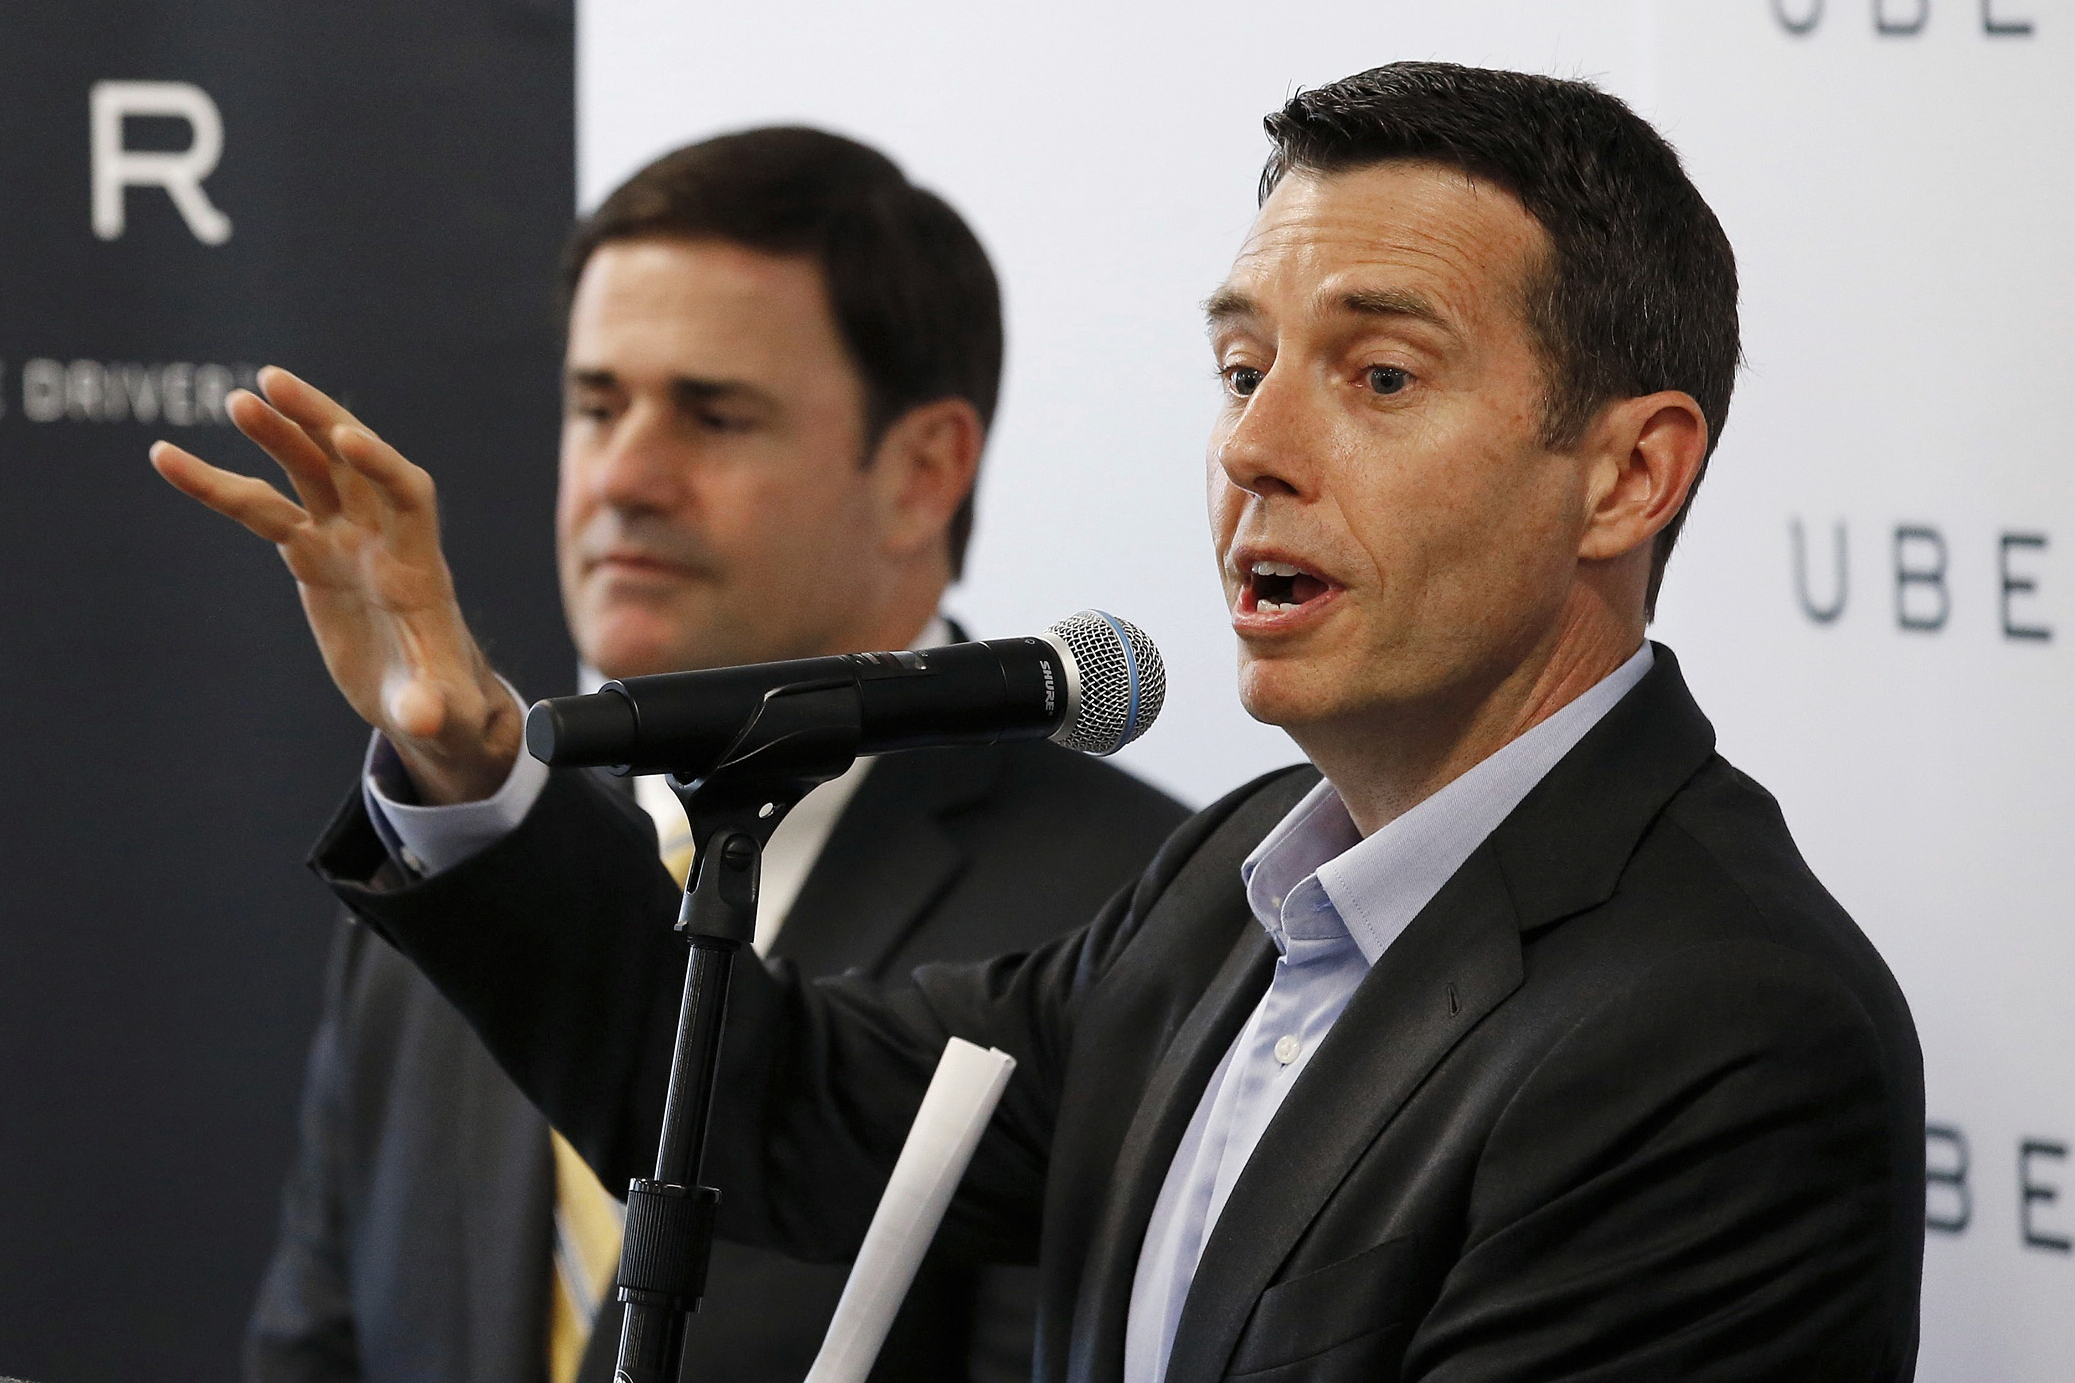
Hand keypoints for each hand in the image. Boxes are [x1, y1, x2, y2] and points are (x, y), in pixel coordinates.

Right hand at [150, 366, 522, 803]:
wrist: (429, 702)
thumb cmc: (446, 704)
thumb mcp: (442, 713)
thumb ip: (434, 709)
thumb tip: (425, 720)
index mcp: (417, 565)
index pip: (408, 496)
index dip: (383, 466)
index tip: (350, 440)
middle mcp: (381, 539)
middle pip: (354, 463)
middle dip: (320, 421)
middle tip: (274, 382)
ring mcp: (344, 541)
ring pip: (309, 472)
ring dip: (277, 433)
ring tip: (238, 399)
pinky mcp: (311, 555)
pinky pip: (261, 508)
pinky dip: (218, 485)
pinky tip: (168, 458)